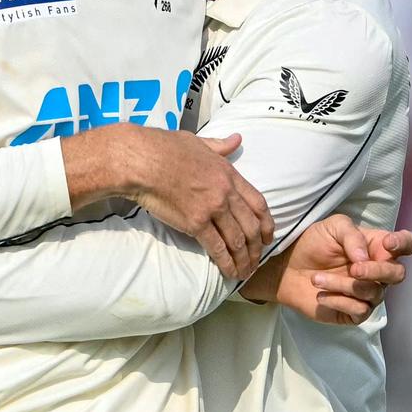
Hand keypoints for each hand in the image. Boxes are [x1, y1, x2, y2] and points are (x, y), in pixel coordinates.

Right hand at [64, 125, 273, 280]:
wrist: (143, 161)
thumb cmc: (165, 147)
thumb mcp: (199, 141)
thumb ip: (220, 146)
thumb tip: (237, 139)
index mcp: (229, 173)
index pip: (258, 203)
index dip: (267, 223)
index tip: (269, 236)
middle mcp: (225, 193)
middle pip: (251, 226)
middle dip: (257, 247)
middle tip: (257, 260)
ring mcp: (212, 209)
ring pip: (237, 240)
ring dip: (244, 259)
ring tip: (245, 272)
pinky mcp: (195, 223)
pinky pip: (216, 248)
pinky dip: (226, 263)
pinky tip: (230, 273)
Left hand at [240, 214, 411, 324]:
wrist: (287, 268)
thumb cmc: (312, 244)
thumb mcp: (332, 227)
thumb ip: (352, 236)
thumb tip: (366, 257)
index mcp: (376, 246)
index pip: (406, 244)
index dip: (404, 244)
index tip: (388, 244)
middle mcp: (377, 270)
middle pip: (397, 274)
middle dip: (377, 271)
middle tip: (354, 269)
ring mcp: (368, 292)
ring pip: (373, 292)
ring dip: (343, 284)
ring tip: (316, 278)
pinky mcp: (354, 312)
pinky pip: (359, 310)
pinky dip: (338, 300)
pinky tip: (321, 295)